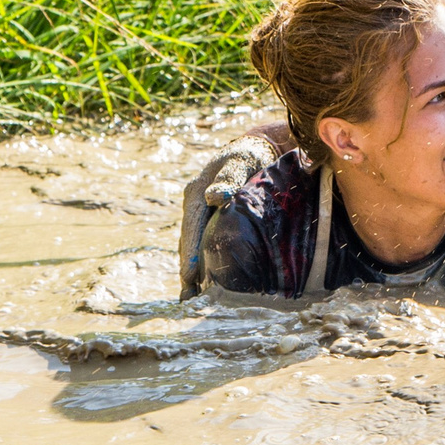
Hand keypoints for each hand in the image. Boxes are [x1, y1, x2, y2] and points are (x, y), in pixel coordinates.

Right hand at [178, 137, 281, 296]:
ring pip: (195, 243)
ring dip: (194, 268)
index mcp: (196, 193)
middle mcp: (195, 204)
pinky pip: (205, 240)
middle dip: (188, 268)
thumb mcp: (240, 162)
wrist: (257, 148)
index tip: (190, 276)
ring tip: (193, 295)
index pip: (191, 228)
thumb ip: (229, 178)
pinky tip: (207, 279)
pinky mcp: (213, 217)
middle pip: (189, 241)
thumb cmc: (250, 155)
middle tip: (188, 297)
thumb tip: (215, 197)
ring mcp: (202, 212)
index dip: (191, 253)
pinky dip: (204, 259)